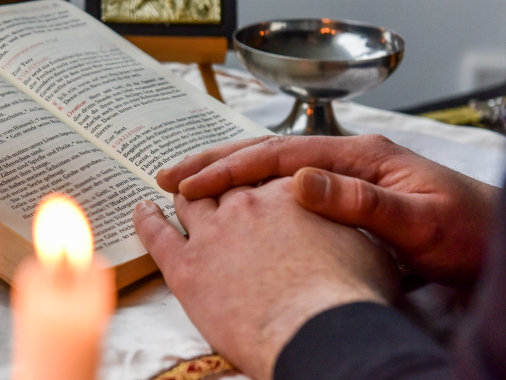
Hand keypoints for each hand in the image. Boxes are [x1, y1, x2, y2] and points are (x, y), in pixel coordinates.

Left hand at [133, 178, 398, 379]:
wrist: (318, 330)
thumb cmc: (349, 296)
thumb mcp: (363, 245)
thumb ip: (342, 220)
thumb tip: (341, 215)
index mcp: (286, 194)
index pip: (265, 176)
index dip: (257, 178)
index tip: (252, 179)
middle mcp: (245, 205)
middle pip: (223, 184)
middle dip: (215, 177)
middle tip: (203, 176)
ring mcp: (212, 232)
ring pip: (190, 201)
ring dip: (182, 191)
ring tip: (173, 183)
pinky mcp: (186, 267)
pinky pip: (157, 234)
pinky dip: (146, 219)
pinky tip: (141, 209)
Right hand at [156, 134, 499, 286]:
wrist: (498, 243)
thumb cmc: (469, 233)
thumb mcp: (420, 222)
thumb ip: (363, 202)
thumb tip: (299, 181)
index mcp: (360, 156)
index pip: (280, 155)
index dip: (231, 169)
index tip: (191, 184)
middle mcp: (346, 158)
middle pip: (266, 153)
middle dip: (215, 163)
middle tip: (170, 175)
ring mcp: (344, 175)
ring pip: (272, 168)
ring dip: (227, 174)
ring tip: (187, 184)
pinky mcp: (345, 195)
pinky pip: (285, 188)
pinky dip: (251, 192)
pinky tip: (234, 204)